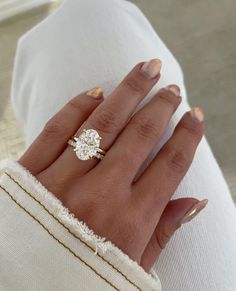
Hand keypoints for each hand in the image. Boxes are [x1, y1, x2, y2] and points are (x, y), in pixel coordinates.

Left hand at [18, 59, 207, 271]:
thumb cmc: (80, 280)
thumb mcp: (131, 267)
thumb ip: (163, 232)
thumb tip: (195, 201)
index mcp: (129, 223)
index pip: (170, 167)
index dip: (187, 137)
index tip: (195, 116)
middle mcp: (99, 197)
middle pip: (140, 136)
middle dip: (161, 106)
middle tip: (172, 87)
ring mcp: (61, 182)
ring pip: (103, 124)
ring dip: (129, 92)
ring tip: (146, 70)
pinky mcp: (29, 174)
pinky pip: (58, 129)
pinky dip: (79, 106)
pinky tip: (98, 91)